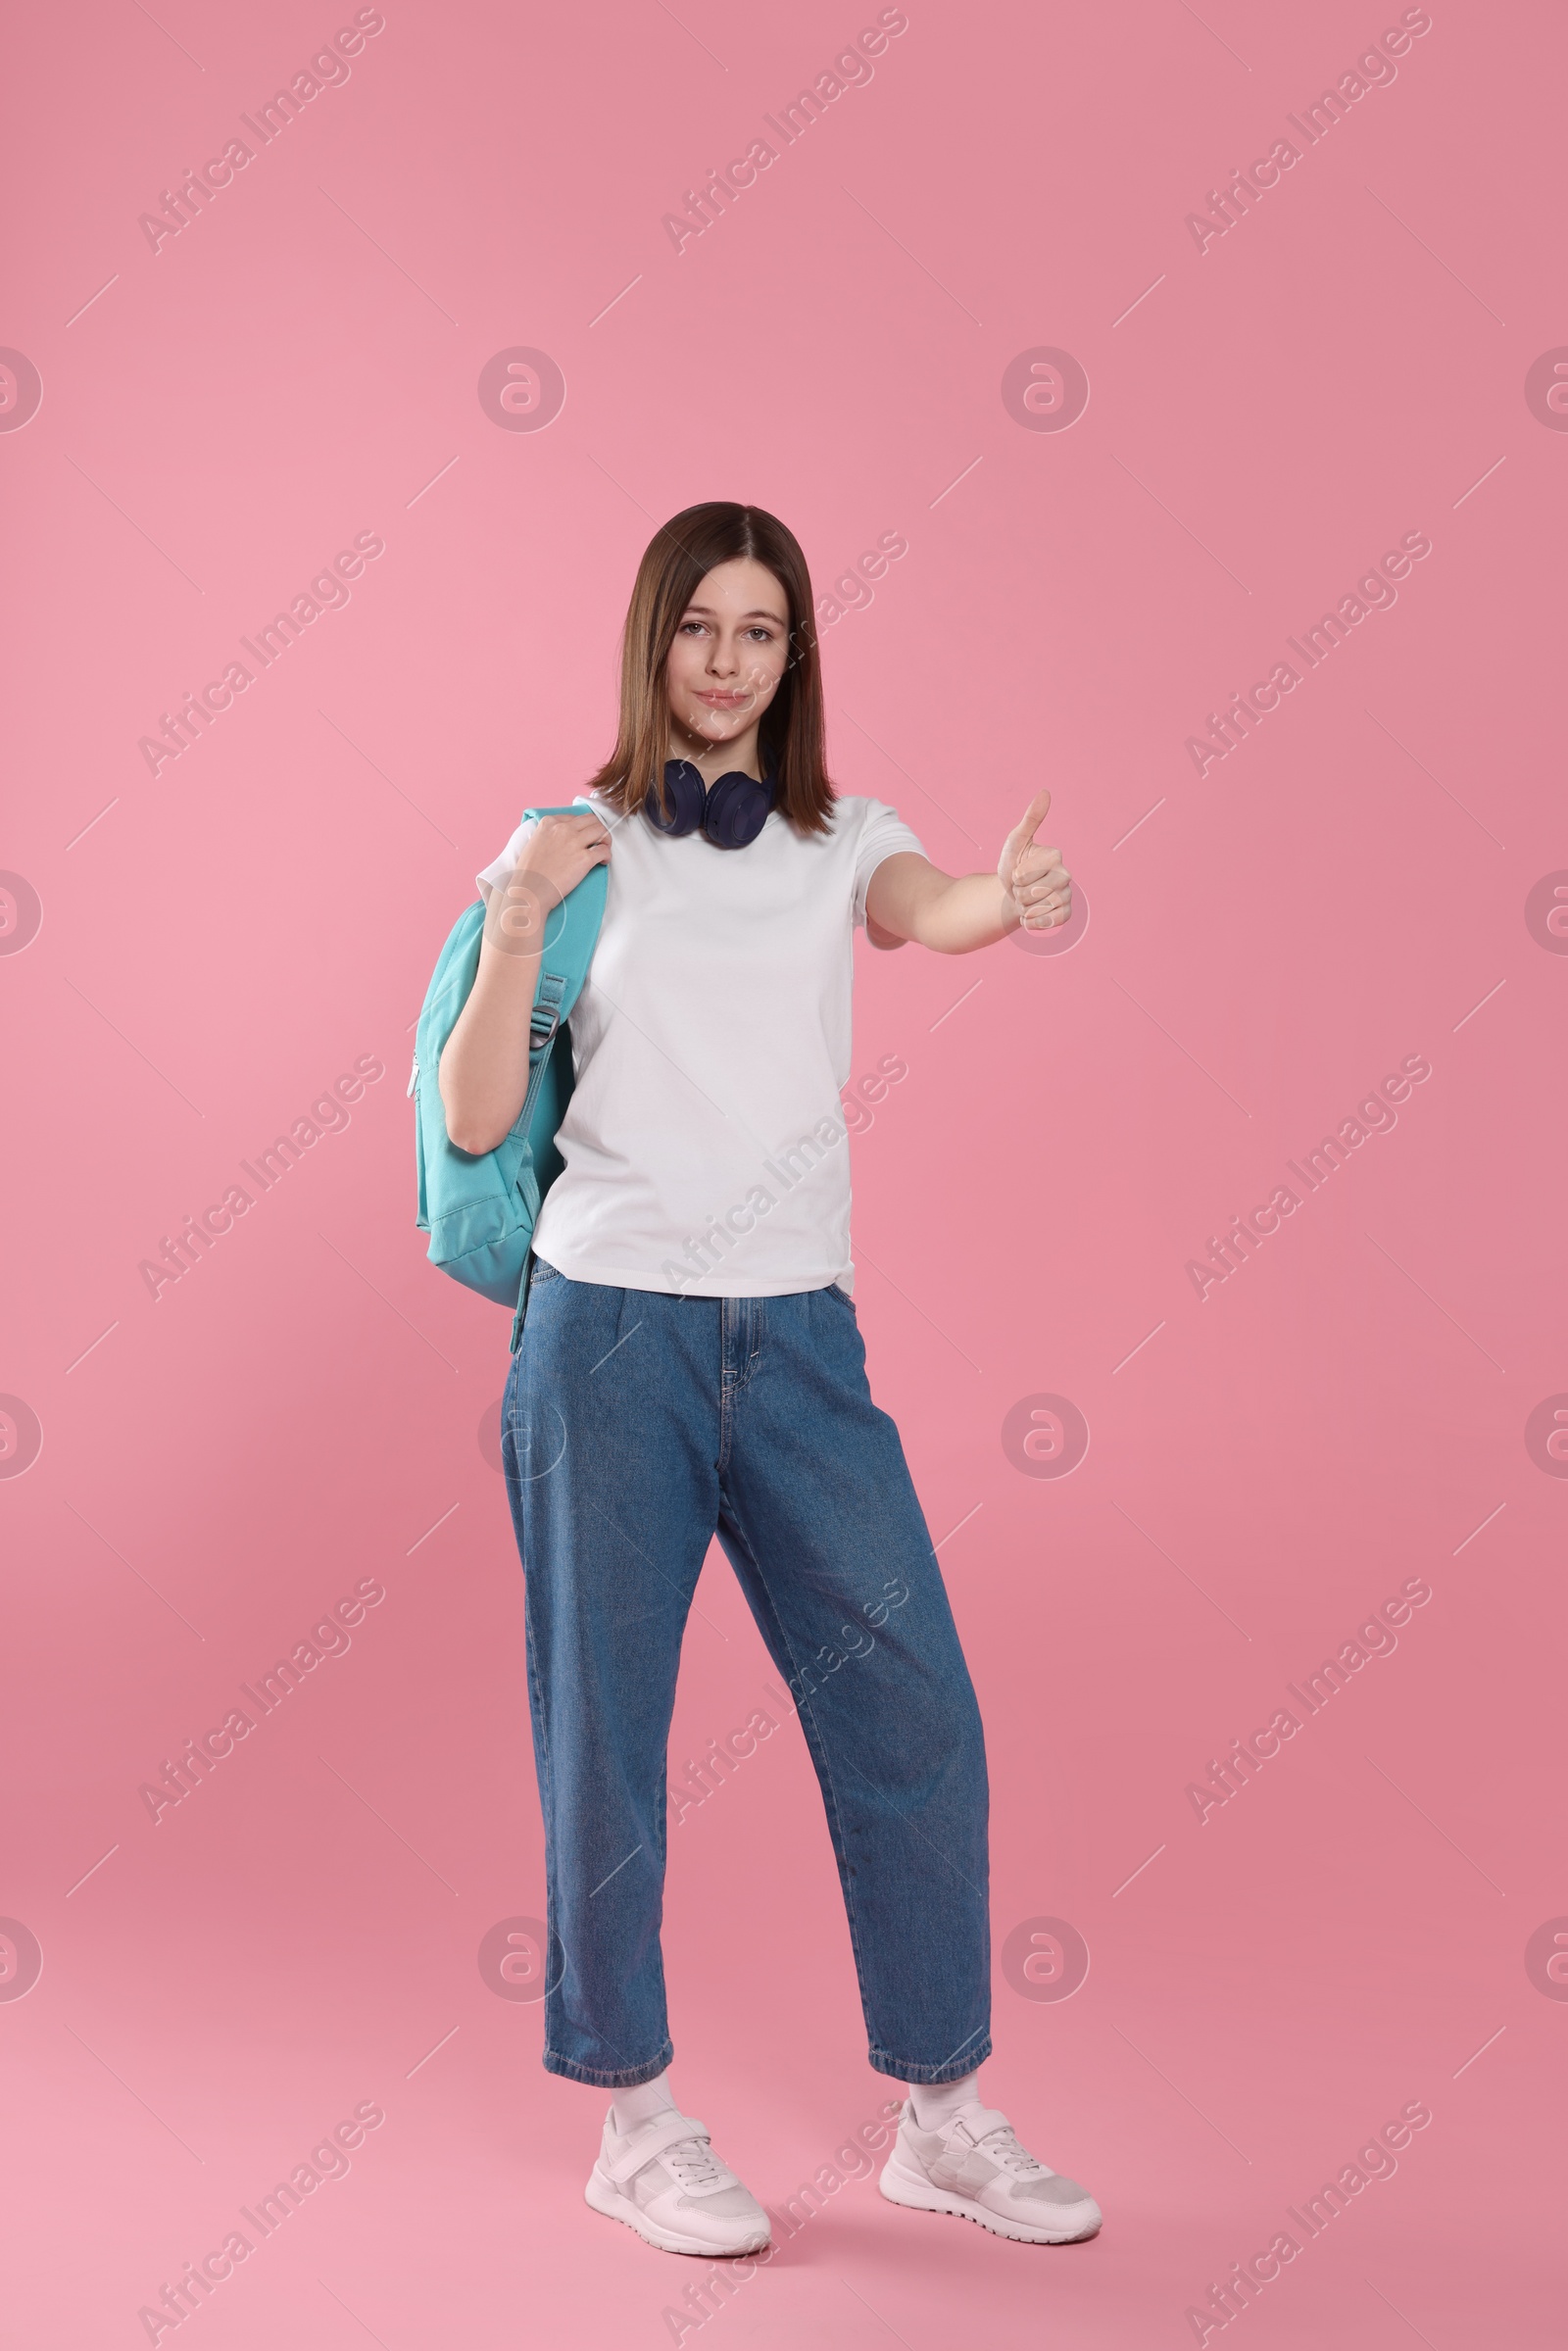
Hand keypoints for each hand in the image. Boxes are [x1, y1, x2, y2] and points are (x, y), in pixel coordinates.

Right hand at [487, 810, 609, 957]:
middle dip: (597, 829)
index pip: (574, 817)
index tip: (583, 836)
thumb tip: (559, 839)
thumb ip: (548, 835)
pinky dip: (607, 855)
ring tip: (603, 849)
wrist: (530, 889)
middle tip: (598, 841)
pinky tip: (603, 862)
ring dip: (606, 839)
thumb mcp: (534, 843)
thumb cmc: (529, 872)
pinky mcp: (584, 858)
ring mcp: (575, 842)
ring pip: (601, 830)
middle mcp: (563, 828)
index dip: (582, 827)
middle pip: (591, 820)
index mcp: (549, 823)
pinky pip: (604, 850)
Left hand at [997, 789, 1070, 930]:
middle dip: (1020, 893)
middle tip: (1022, 886)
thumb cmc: (1013, 864)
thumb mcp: (1015, 841)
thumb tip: (1045, 792)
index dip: (1017, 876)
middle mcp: (1066, 874)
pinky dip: (1035, 921)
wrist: (1011, 893)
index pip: (1028, 874)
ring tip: (1027, 899)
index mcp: (1055, 855)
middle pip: (1035, 892)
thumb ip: (1031, 819)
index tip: (1018, 870)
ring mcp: (1068, 895)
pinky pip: (1052, 922)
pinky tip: (1031, 913)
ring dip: (1026, 908)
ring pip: (1042, 908)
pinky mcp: (1066, 913)